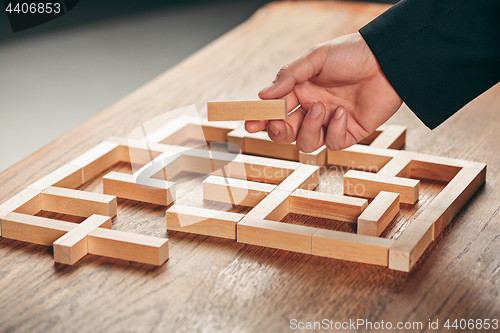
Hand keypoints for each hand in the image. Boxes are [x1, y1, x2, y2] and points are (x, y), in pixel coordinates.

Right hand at [245, 33, 402, 151]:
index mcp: (301, 91)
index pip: (275, 110)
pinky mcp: (349, 133)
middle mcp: (312, 109)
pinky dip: (335, 130)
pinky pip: (333, 143)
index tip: (250, 124)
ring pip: (306, 143)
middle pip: (286, 133)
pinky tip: (342, 113)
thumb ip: (288, 77)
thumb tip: (263, 95)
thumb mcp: (316, 58)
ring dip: (309, 128)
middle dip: (278, 131)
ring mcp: (330, 123)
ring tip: (321, 108)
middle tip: (278, 123)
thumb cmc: (352, 54)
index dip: (261, 119)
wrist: (387, 60)